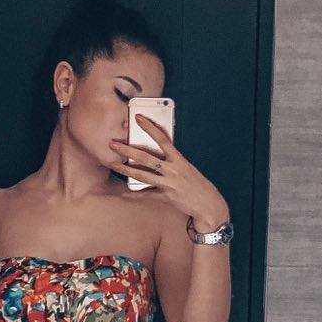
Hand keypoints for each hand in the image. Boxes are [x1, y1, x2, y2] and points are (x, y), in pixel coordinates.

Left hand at [108, 114, 227, 227]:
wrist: (209, 204)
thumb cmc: (196, 185)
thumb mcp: (186, 168)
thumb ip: (171, 161)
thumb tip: (155, 155)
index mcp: (179, 159)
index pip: (163, 139)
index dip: (149, 127)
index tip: (137, 117)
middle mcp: (173, 169)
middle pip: (147, 157)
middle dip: (128, 150)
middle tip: (113, 144)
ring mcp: (169, 184)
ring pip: (143, 175)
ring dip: (126, 169)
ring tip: (112, 164)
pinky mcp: (167, 197)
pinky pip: (147, 195)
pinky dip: (134, 194)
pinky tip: (122, 193)